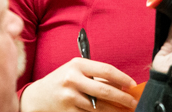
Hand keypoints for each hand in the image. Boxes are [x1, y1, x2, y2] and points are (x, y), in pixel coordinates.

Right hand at [21, 57, 138, 111]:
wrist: (37, 97)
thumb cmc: (61, 81)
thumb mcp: (75, 71)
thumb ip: (95, 75)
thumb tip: (122, 85)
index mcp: (77, 65)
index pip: (106, 70)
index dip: (123, 78)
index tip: (133, 85)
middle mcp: (72, 80)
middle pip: (105, 91)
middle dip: (123, 99)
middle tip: (134, 103)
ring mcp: (69, 97)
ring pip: (99, 107)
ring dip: (115, 111)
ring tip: (125, 111)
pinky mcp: (67, 111)